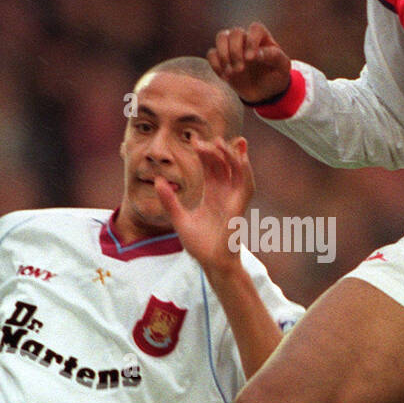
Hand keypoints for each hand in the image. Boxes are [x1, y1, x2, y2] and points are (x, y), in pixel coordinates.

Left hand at [154, 136, 253, 276]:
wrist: (212, 262)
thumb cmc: (200, 245)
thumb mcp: (180, 218)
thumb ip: (169, 200)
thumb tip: (158, 180)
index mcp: (212, 195)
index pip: (210, 169)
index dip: (204, 154)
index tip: (194, 141)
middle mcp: (224, 194)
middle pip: (223, 166)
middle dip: (216, 150)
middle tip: (203, 140)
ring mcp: (233, 199)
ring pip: (237, 171)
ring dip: (231, 156)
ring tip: (221, 142)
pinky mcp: (239, 206)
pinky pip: (246, 184)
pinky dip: (245, 170)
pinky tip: (241, 157)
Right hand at [208, 22, 292, 103]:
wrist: (265, 92)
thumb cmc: (276, 76)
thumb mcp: (283, 67)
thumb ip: (274, 56)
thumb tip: (257, 53)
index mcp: (262, 37)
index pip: (255, 28)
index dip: (251, 41)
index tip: (251, 59)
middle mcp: (246, 38)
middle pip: (235, 32)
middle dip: (235, 51)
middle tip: (240, 70)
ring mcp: (232, 47)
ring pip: (221, 37)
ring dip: (223, 55)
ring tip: (231, 74)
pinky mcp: (222, 59)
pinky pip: (211, 54)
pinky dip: (216, 65)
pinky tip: (226, 78)